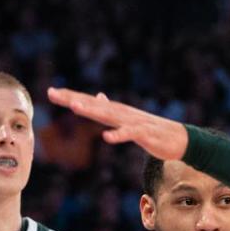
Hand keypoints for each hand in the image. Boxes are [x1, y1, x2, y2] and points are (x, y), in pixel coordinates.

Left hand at [47, 88, 187, 160]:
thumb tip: (98, 96)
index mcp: (117, 111)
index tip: (51, 92)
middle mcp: (122, 113)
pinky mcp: (146, 134)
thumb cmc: (152, 130)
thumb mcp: (128, 119)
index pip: (89, 102)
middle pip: (94, 105)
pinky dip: (119, 135)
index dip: (71, 96)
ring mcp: (134, 122)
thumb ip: (111, 108)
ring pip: (110, 116)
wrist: (179, 138)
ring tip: (75, 107)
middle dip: (73, 99)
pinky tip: (107, 137)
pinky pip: (130, 134)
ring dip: (92, 111)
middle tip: (53, 93)